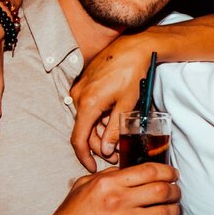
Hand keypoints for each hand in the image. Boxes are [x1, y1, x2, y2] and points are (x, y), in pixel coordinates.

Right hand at [40, 162, 180, 214]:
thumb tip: (128, 170)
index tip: (174, 175)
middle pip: (162, 190)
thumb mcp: (83, 187)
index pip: (149, 170)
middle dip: (175, 191)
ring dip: (172, 212)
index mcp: (108, 183)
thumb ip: (106, 176)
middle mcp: (117, 200)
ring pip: (163, 213)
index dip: (167, 172)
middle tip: (176, 193)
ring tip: (172, 211)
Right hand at [70, 32, 159, 171]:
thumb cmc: (133, 72)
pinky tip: (115, 118)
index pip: (79, 139)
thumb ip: (115, 129)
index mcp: (88, 103)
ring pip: (87, 120)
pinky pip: (89, 107)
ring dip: (101, 131)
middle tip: (117, 154)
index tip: (92, 167)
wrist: (134, 46)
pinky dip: (100, 117)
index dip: (84, 157)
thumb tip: (107, 150)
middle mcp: (79, 96)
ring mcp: (80, 89)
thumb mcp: (128, 105)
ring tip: (120, 136)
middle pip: (84, 131)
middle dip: (99, 145)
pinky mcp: (85, 84)